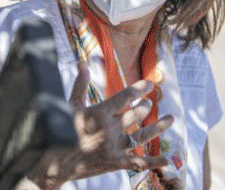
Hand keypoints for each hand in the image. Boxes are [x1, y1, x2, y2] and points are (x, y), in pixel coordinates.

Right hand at [25, 62, 172, 188]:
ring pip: (142, 136)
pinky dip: (154, 162)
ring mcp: (115, 147)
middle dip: (144, 108)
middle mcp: (110, 129)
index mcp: (99, 113)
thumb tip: (84, 62)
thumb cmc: (62, 129)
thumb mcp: (70, 105)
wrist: (55, 162)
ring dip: (158, 127)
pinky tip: (168, 160)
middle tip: (147, 106)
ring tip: (170, 119)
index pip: (124, 97)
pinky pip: (139, 162)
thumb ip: (80, 84)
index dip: (138, 89)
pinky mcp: (116, 162)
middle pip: (135, 115)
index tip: (149, 84)